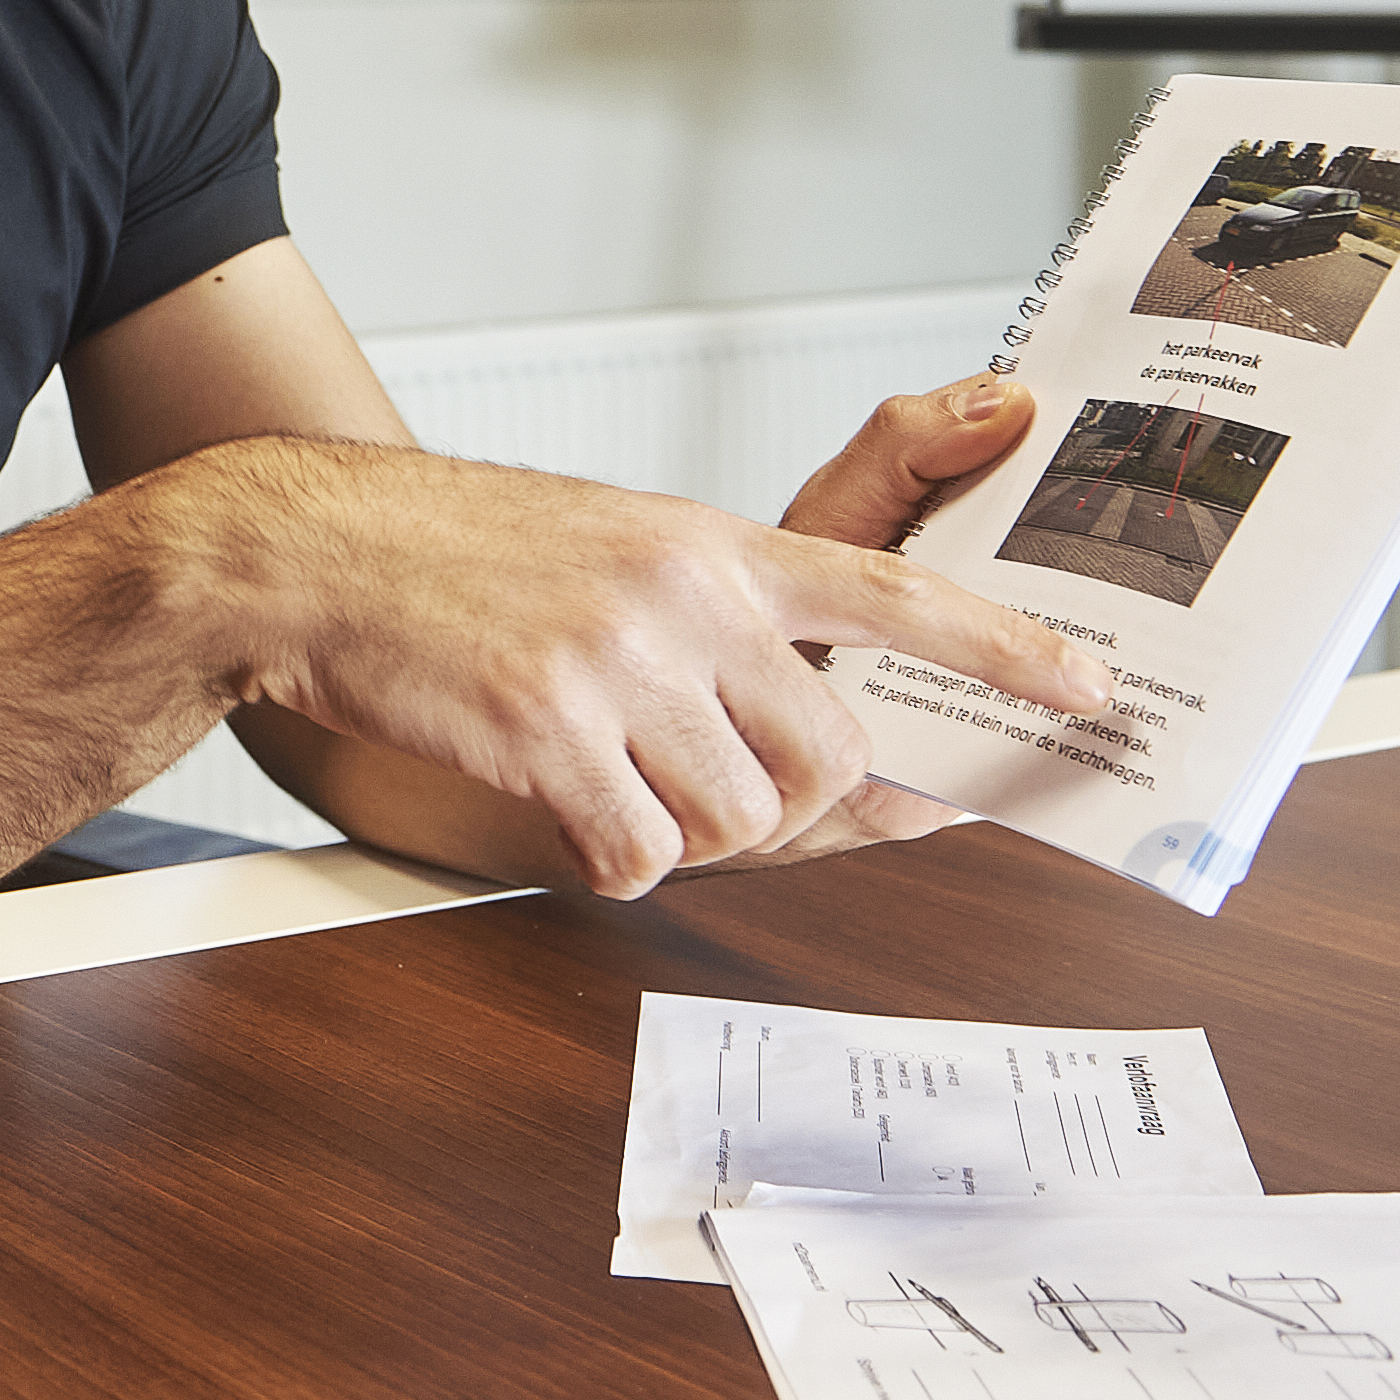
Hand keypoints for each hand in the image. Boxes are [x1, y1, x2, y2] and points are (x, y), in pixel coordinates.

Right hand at [219, 382, 1108, 901]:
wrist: (310, 553)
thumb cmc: (450, 559)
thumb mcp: (611, 554)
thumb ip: (720, 630)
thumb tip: (825, 750)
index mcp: (708, 543)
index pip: (891, 589)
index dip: (1001, 646)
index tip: (1089, 690)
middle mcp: (683, 595)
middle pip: (822, 757)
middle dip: (776, 802)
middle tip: (692, 783)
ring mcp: (618, 662)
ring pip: (735, 818)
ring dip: (675, 830)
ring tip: (596, 773)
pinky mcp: (551, 730)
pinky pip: (640, 856)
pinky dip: (605, 857)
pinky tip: (552, 802)